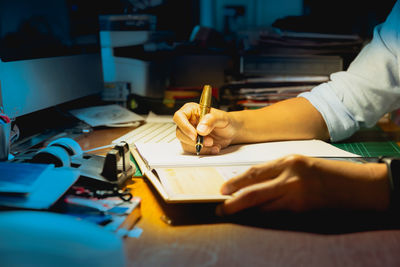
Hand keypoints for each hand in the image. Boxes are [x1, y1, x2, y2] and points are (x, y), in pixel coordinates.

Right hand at [173, 103, 237, 153]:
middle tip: (209, 141)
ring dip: (200, 147)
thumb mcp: (222, 118)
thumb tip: (200, 129)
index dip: (184, 126)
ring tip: (214, 144)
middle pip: (180, 132)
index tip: (195, 134)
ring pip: (185, 143)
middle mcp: (188, 122)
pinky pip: (192, 150)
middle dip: (195, 140)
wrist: (231, 132)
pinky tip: (214, 148)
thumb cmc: (226, 121)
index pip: (179, 117)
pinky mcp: (192, 143)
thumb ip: (211, 120)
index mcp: (191, 110)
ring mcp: (189, 133)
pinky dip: (204, 151)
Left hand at [216, 155, 389, 214]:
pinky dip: (263, 213)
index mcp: (288, 162)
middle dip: (234, 202)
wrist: (351, 185)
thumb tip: (249, 182)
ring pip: (263, 206)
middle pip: (254, 192)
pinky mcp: (302, 209)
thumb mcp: (296, 163)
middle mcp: (291, 178)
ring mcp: (296, 195)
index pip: (254, 173)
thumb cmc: (321, 172)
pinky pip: (276, 212)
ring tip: (233, 212)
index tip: (223, 190)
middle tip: (221, 208)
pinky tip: (254, 214)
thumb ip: (274, 171)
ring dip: (247, 210)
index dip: (236, 182)